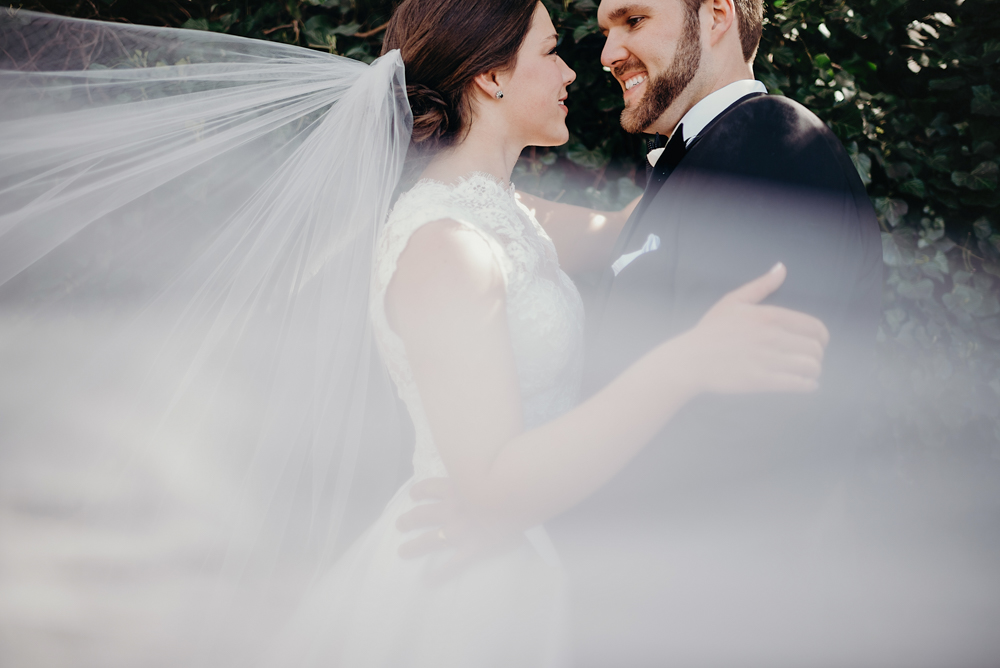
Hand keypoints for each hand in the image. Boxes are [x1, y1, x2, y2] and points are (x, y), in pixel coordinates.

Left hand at [396, 477, 523, 584]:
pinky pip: (452, 565)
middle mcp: (452, 509)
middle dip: (409, 520)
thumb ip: (476, 468)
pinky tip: (427, 581)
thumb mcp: (489, 465)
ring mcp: (461, 531)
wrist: (522, 495)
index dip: (419, 491)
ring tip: (403, 551)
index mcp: (455, 488)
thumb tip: (473, 457)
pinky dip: (438, 575)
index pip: (430, 488)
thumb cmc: (510, 477)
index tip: (413, 495)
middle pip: (423, 515)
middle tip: (400, 524)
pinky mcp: (473, 549)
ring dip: (414, 546)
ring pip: (429, 540)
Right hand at [682, 262, 829, 393]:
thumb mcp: (733, 301)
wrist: (690, 360)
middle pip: (815, 349)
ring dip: (814, 371)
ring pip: (810, 367)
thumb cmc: (710, 331)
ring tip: (809, 374)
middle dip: (817, 355)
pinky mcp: (761, 381)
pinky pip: (797, 384)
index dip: (822, 337)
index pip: (814, 327)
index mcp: (769, 316)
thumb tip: (781, 268)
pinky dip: (807, 386)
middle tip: (810, 359)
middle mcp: (771, 337)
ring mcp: (767, 360)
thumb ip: (762, 285)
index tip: (817, 343)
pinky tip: (806, 385)